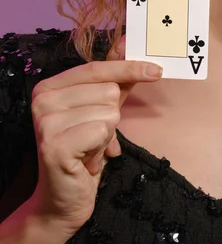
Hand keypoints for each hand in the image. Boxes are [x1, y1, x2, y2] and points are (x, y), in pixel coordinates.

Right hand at [28, 36, 161, 235]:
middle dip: (110, 117)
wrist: (62, 200)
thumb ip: (113, 79)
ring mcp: (46, 121)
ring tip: (89, 149)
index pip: (96, 68)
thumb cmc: (83, 151)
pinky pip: (102, 131)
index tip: (156, 70)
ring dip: (106, 135)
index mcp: (50, 86)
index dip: (128, 68)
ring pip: (109, 112)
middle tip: (92, 137)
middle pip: (108, 90)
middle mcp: (43, 99)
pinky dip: (102, 147)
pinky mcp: (55, 144)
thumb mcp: (100, 109)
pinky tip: (87, 160)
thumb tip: (126, 44)